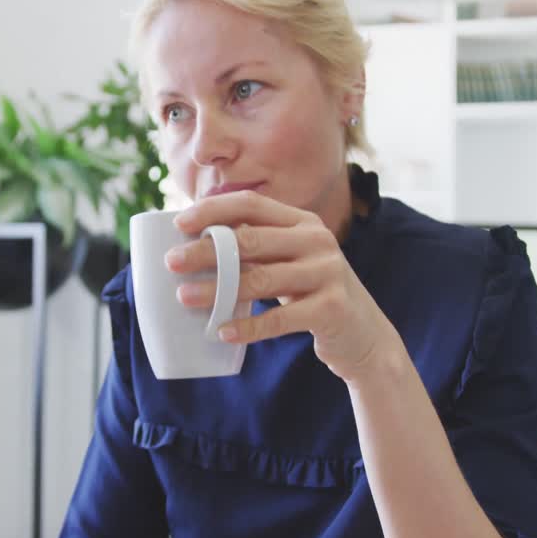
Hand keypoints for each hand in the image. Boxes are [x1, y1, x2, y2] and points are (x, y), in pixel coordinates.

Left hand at [166, 190, 398, 382]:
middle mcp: (317, 240)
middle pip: (250, 240)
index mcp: (302, 222)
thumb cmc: (312, 293)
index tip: (179, 224)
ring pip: (261, 279)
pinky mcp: (332, 308)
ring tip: (185, 296)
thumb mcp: (291, 261)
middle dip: (206, 251)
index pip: (252, 204)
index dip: (213, 210)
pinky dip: (248, 327)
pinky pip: (280, 318)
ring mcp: (327, 273)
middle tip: (173, 263)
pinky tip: (222, 331)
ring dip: (217, 290)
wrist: (363, 334)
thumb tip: (193, 244)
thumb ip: (257, 248)